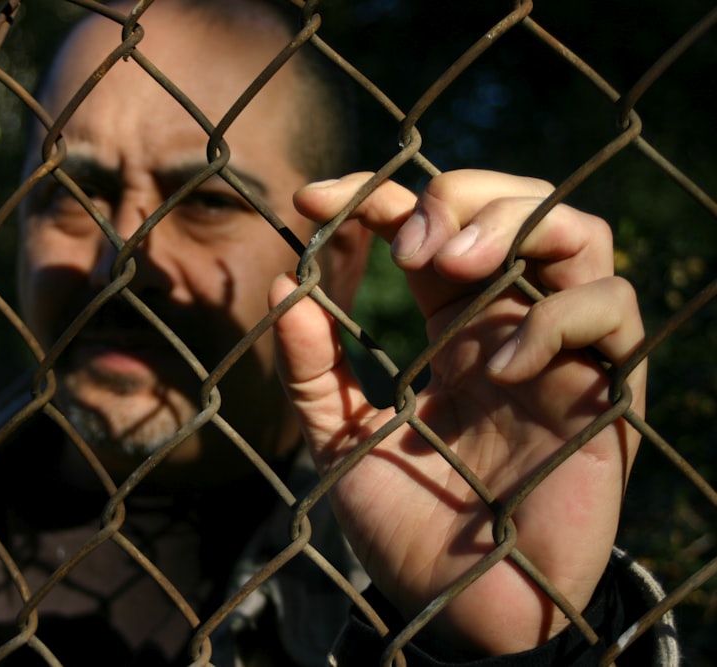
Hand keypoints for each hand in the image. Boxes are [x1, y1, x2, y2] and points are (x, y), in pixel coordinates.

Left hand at [269, 170, 645, 654]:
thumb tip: (282, 285)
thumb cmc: (407, 527)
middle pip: (514, 202)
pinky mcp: (606, 391)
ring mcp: (561, 351)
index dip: (374, 196)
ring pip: (580, 231)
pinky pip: (611, 312)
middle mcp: (509, 324)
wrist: (463, 609)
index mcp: (450, 325)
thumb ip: (313, 368)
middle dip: (458, 196)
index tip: (311, 199)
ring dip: (514, 226)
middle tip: (407, 242)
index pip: (429, 224)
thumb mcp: (341, 440)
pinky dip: (553, 320)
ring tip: (447, 266)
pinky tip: (493, 370)